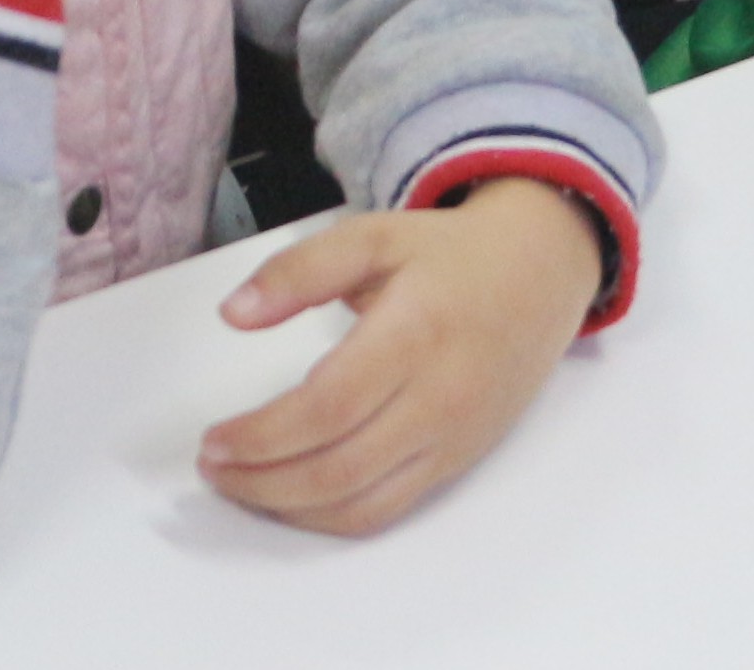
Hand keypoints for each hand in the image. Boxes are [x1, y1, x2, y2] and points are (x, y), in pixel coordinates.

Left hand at [199, 179, 604, 536]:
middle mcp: (438, 397)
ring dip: (290, 509)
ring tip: (241, 485)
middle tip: (213, 468)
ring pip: (362, 504)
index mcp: (413, 334)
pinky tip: (293, 498)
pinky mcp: (457, 461)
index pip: (326, 408)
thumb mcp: (373, 236)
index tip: (213, 438)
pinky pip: (390, 510)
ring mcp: (451, 438)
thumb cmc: (450, 256)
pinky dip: (333, 517)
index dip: (262, 435)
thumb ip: (299, 270)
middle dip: (262, 481)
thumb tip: (234, 314)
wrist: (540, 276)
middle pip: (338, 467)